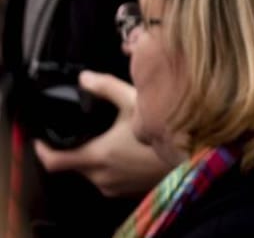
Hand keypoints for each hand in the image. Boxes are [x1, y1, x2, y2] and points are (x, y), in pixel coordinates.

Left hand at [34, 71, 173, 198]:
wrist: (195, 157)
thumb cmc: (166, 131)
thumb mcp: (135, 101)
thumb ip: (107, 88)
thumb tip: (85, 78)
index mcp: (96, 156)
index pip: (52, 161)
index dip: (42, 149)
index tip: (43, 138)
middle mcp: (101, 176)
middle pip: (73, 165)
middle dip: (76, 148)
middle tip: (88, 130)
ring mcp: (114, 187)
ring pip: (93, 173)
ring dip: (96, 158)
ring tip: (114, 139)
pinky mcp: (128, 191)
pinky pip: (110, 180)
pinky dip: (113, 166)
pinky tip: (131, 151)